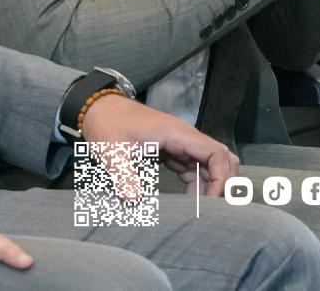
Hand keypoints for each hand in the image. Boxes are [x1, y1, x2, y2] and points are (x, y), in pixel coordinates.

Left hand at [82, 94, 238, 195]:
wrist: (97, 109)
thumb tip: (133, 201)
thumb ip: (123, 175)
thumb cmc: (107, 124)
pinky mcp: (172, 151)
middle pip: (220, 158)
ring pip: (208, 165)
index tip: (210, 202)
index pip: (215, 153)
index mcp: (177, 134)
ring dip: (208, 186)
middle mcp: (184, 137)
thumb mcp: (112, 151)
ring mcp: (179, 144)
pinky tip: (187, 202)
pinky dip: (195, 185)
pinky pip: (193, 168)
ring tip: (198, 211)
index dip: (220, 178)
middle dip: (221, 182)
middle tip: (210, 208)